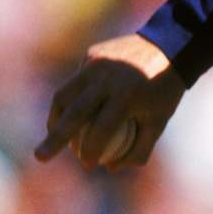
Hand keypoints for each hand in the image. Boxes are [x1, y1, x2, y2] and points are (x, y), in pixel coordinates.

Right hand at [36, 33, 183, 171]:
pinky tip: (72, 113)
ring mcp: (95, 63)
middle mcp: (106, 77)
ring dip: (55, 118)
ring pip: (64, 95)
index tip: (88, 165)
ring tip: (53, 136)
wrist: (171, 45)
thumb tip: (109, 168)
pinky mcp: (91, 55)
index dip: (91, 151)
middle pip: (73, 113)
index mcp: (126, 95)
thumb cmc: (164, 91)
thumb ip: (138, 149)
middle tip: (40, 157)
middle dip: (55, 138)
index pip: (100, 129)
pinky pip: (76, 81)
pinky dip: (72, 99)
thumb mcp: (159, 122)